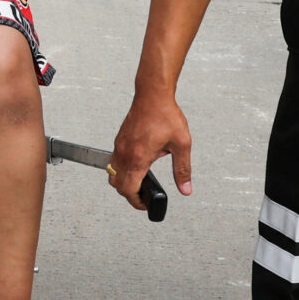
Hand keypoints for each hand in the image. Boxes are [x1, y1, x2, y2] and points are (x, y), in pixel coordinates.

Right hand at [110, 88, 193, 204]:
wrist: (153, 95)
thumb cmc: (165, 115)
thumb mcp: (181, 144)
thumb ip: (183, 169)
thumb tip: (185, 188)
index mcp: (139, 158)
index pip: (129, 189)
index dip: (136, 202)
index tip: (145, 204)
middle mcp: (125, 153)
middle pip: (117, 185)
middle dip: (129, 195)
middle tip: (144, 197)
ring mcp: (120, 146)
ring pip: (112, 173)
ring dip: (123, 182)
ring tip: (139, 183)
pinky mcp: (119, 140)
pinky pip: (114, 161)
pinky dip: (122, 169)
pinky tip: (136, 165)